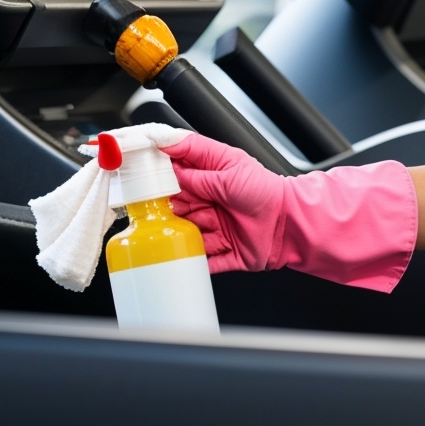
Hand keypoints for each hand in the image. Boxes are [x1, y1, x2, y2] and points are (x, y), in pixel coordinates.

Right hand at [162, 135, 416, 289]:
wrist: (293, 223)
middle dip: (160, 208)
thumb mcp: (231, 168)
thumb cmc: (268, 191)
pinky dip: (190, 264)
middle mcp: (207, 203)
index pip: (172, 173)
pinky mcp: (222, 255)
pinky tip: (177, 263)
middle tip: (144, 208)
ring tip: (162, 234)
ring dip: (174, 236)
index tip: (131, 169)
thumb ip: (197, 169)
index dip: (152, 172)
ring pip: (182, 235)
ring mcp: (213, 230)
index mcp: (208, 178)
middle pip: (173, 206)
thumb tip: (167, 160)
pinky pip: (201, 263)